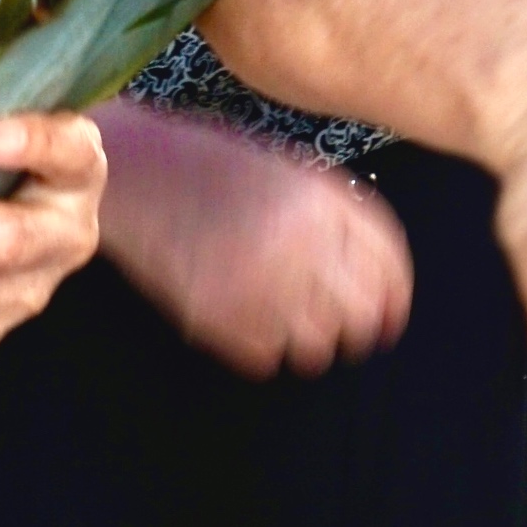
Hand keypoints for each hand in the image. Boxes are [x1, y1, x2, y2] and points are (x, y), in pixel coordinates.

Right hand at [92, 100, 412, 375]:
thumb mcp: (291, 172)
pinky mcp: (214, 313)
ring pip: (315, 348)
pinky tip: (243, 318)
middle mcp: (298, 242)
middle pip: (360, 315)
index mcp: (322, 201)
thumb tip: (386, 286)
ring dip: (307, 341)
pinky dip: (259, 348)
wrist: (132, 168)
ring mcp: (255, 281)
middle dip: (355, 326)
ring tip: (283, 320)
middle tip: (339, 328)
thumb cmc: (215, 167)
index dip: (394, 298)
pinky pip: (263, 358)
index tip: (389, 316)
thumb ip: (339, 219)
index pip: (387, 268)